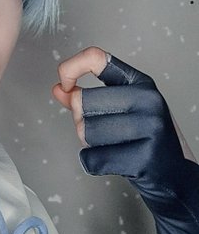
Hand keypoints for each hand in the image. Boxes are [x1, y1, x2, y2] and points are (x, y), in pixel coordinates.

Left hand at [52, 47, 198, 218]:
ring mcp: (150, 128)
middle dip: (81, 121)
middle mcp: (148, 99)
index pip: (95, 58)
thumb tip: (58, 89)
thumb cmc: (143, 139)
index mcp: (140, 82)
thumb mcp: (121, 110)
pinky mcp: (145, 158)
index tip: (65, 84)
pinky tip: (115, 162)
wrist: (175, 175)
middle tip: (103, 132)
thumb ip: (87, 98)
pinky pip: (93, 159)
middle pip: (82, 103)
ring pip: (86, 132)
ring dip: (89, 144)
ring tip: (113, 146)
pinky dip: (93, 163)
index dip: (70, 68)